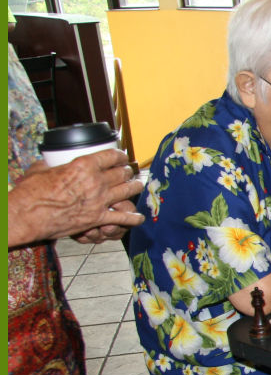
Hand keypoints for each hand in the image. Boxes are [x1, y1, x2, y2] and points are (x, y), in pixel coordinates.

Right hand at [8, 149, 144, 247]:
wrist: (28, 215)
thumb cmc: (31, 192)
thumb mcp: (41, 170)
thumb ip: (50, 164)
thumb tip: (49, 162)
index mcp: (84, 165)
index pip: (111, 156)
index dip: (120, 155)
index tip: (122, 157)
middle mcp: (96, 182)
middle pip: (122, 173)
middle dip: (128, 171)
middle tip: (128, 171)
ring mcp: (99, 201)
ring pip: (128, 191)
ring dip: (135, 187)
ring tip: (137, 185)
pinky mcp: (98, 219)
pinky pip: (124, 218)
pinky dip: (134, 218)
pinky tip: (139, 217)